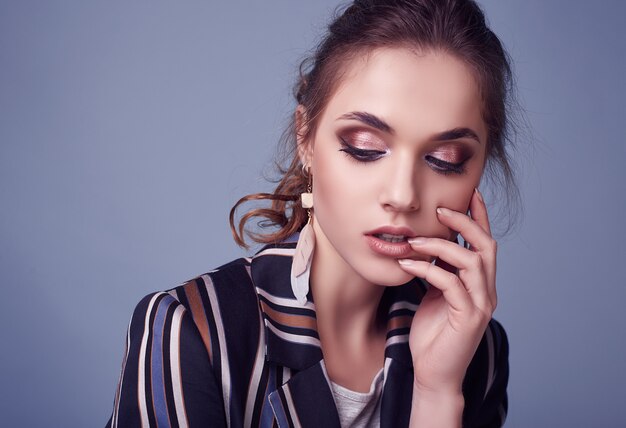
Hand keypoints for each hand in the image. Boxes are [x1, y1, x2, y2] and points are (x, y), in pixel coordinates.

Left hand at [397, 188, 496, 395]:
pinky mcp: (469, 318)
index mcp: (480, 283)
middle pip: (486, 246)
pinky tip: (408, 265)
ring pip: (472, 262)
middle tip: (441, 208)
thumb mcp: (436, 294)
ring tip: (414, 240)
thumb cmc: (433, 334)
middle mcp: (487, 291)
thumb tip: (428, 242)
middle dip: (465, 222)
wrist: (434, 373)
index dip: (479, 216)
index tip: (469, 191)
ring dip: (442, 245)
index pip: (484, 243)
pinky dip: (429, 270)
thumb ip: (439, 270)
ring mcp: (481, 305)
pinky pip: (451, 284)